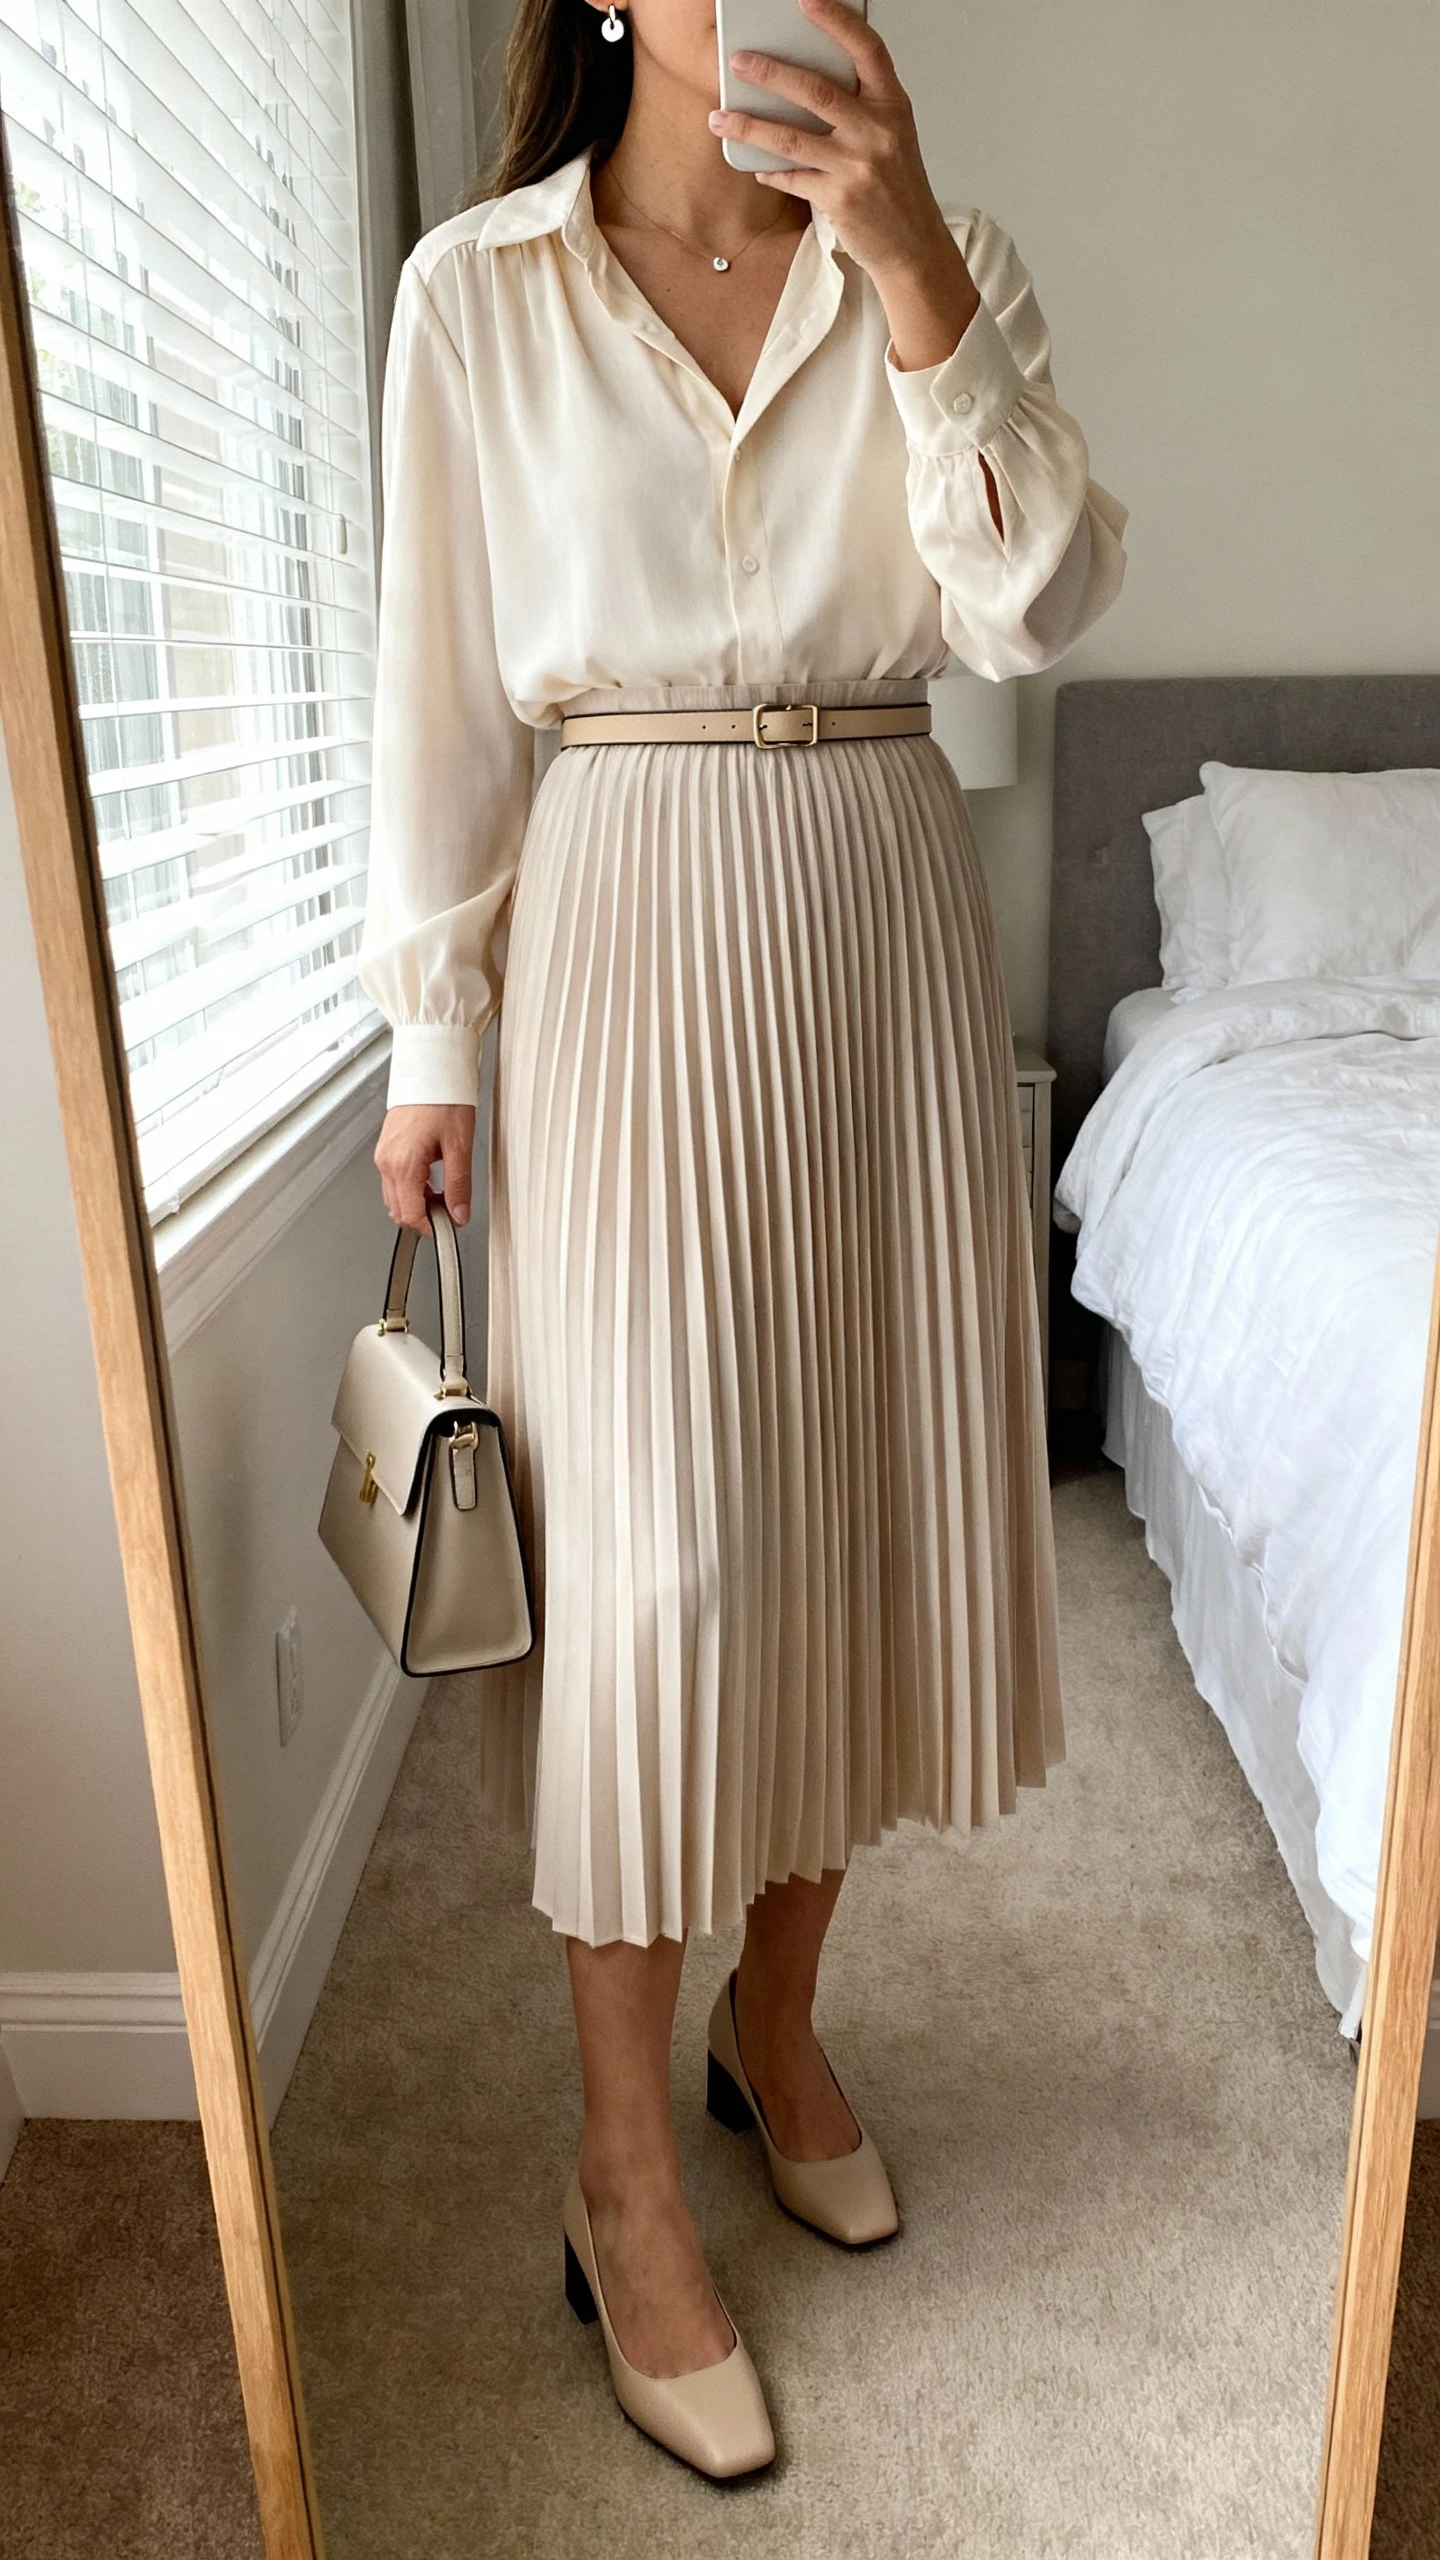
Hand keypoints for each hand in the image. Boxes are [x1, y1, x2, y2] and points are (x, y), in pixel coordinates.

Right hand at [374, 1103, 474, 1234]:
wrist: (430, 1071)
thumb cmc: (443, 1099)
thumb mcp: (460, 1146)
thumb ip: (459, 1185)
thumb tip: (459, 1213)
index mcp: (403, 1164)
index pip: (410, 1215)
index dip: (431, 1228)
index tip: (449, 1227)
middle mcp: (387, 1161)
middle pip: (398, 1210)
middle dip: (423, 1217)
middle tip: (449, 1211)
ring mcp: (384, 1155)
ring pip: (394, 1197)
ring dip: (416, 1203)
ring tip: (443, 1193)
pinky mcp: (386, 1148)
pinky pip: (393, 1180)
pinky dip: (410, 1188)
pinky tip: (430, 1180)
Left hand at [707, 0, 980, 372]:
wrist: (913, 245)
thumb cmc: (898, 186)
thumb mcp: (891, 134)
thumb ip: (859, 106)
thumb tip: (803, 82)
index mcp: (892, 105)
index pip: (867, 49)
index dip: (837, 20)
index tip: (807, 0)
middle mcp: (877, 131)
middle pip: (816, 90)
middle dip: (770, 72)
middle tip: (738, 61)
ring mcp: (858, 166)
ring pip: (791, 138)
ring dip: (749, 126)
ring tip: (720, 118)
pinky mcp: (839, 199)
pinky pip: (791, 178)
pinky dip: (770, 172)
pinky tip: (756, 166)